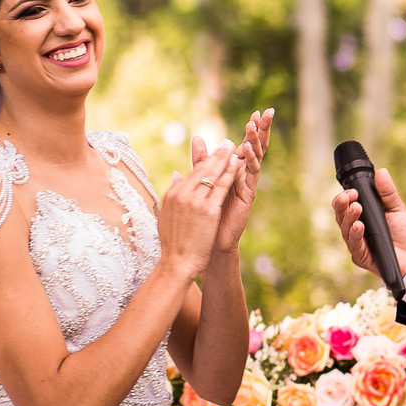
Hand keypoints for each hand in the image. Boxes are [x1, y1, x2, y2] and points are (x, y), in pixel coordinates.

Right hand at [159, 143, 240, 278]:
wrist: (177, 263)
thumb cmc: (174, 244)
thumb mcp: (167, 215)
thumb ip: (173, 194)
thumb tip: (176, 176)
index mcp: (172, 195)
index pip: (192, 173)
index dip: (205, 162)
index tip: (214, 153)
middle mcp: (182, 194)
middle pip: (202, 169)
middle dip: (216, 155)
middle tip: (226, 143)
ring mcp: (195, 201)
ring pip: (213, 175)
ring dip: (225, 160)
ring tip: (234, 149)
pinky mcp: (208, 210)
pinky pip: (222, 186)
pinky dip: (230, 174)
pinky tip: (238, 165)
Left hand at [192, 108, 273, 254]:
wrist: (208, 239)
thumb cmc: (206, 211)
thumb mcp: (202, 179)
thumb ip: (201, 159)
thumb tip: (197, 137)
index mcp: (234, 169)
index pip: (245, 144)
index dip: (252, 129)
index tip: (256, 112)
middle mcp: (243, 174)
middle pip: (256, 147)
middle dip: (262, 130)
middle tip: (268, 112)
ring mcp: (247, 183)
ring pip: (256, 157)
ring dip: (256, 140)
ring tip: (254, 124)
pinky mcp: (248, 193)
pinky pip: (251, 173)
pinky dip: (250, 160)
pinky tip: (248, 148)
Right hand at [332, 167, 405, 276]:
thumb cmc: (402, 232)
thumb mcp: (397, 208)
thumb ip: (388, 192)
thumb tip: (382, 172)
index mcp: (361, 216)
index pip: (344, 204)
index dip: (344, 196)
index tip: (352, 191)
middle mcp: (354, 229)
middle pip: (340, 216)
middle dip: (342, 205)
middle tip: (350, 197)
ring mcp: (357, 243)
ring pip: (345, 230)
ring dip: (349, 218)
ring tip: (356, 209)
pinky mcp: (362, 257)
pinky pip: (355, 246)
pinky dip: (355, 236)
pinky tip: (358, 227)